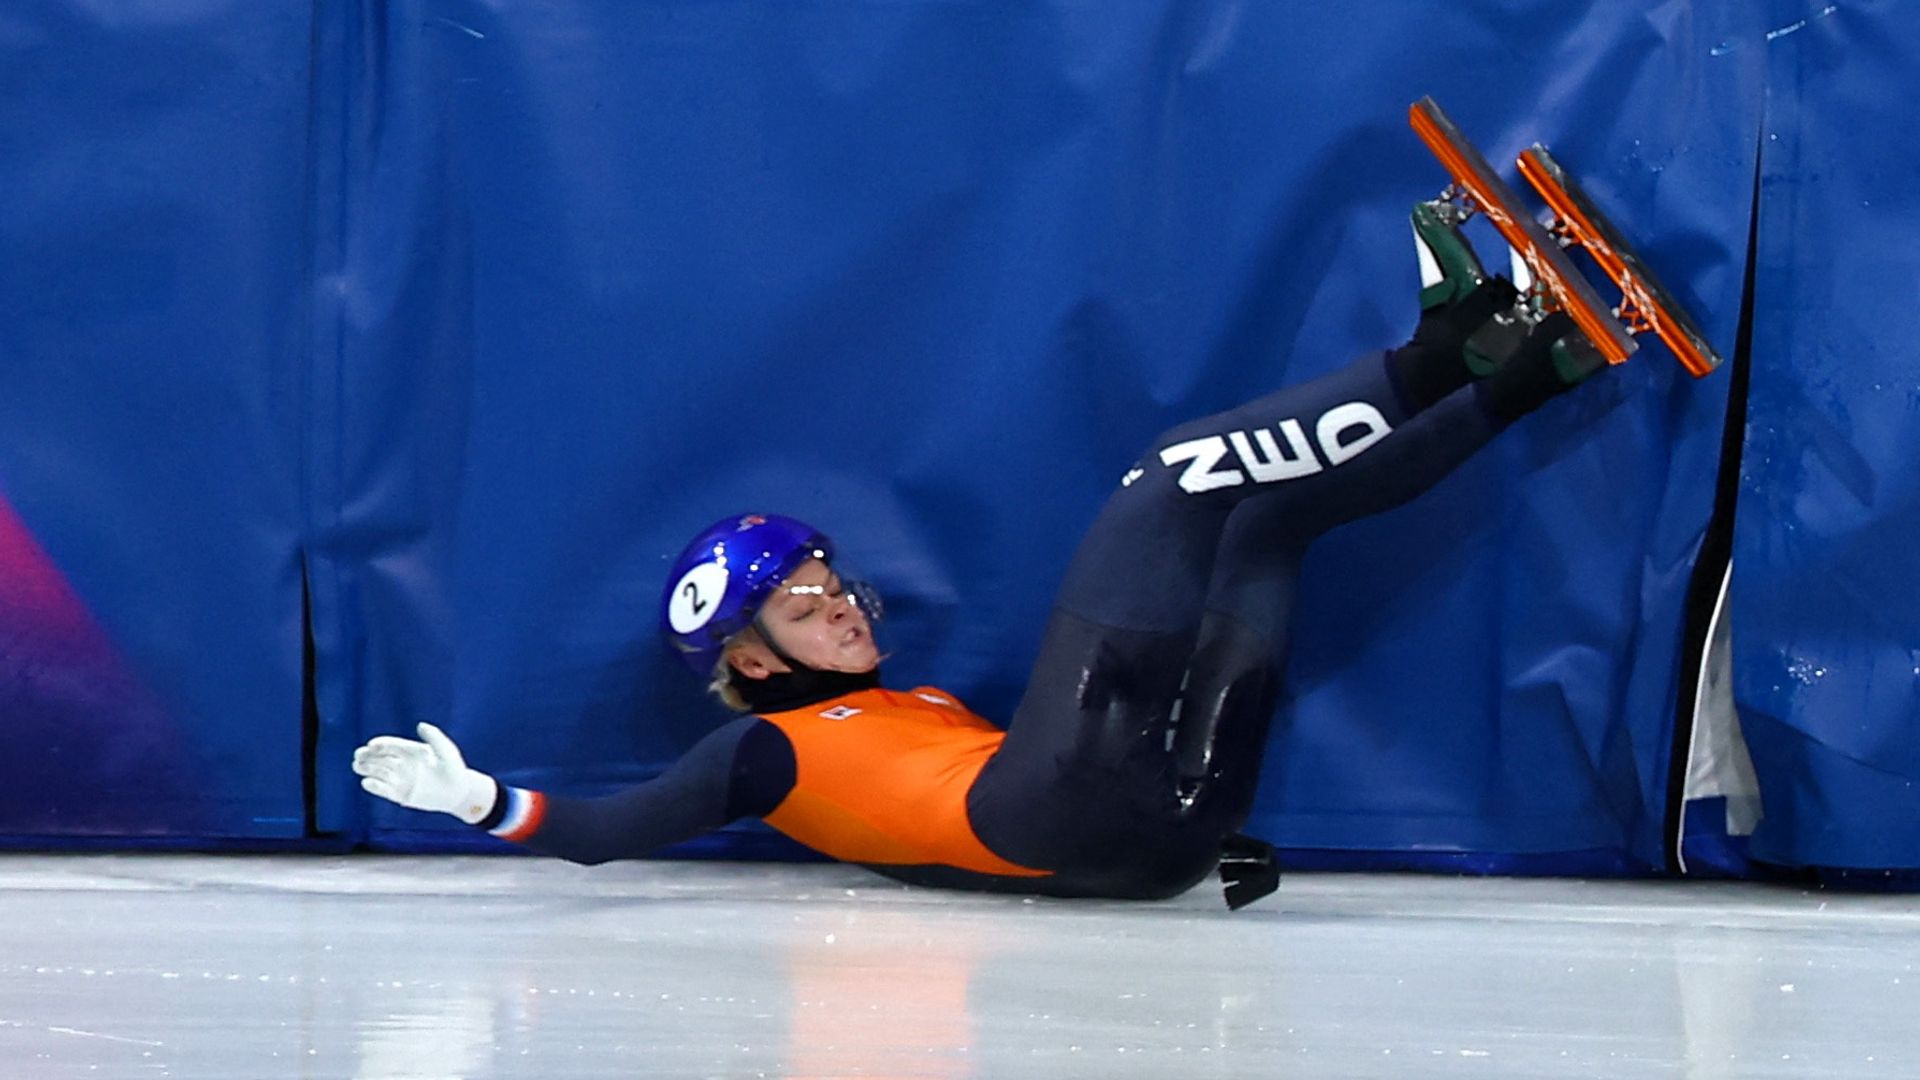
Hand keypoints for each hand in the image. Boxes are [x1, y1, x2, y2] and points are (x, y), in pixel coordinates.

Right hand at [352, 723, 498, 823]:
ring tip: (358, 766)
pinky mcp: (399, 794)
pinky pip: (383, 790)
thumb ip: (434, 737)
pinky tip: (367, 782)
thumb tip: (421, 725)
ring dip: (367, 769)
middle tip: (358, 755)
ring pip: (378, 772)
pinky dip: (374, 786)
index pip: (391, 745)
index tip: (372, 745)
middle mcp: (402, 764)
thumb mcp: (446, 750)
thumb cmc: (453, 768)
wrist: (458, 792)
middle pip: (379, 758)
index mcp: (410, 751)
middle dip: (367, 755)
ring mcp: (400, 779)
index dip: (380, 744)